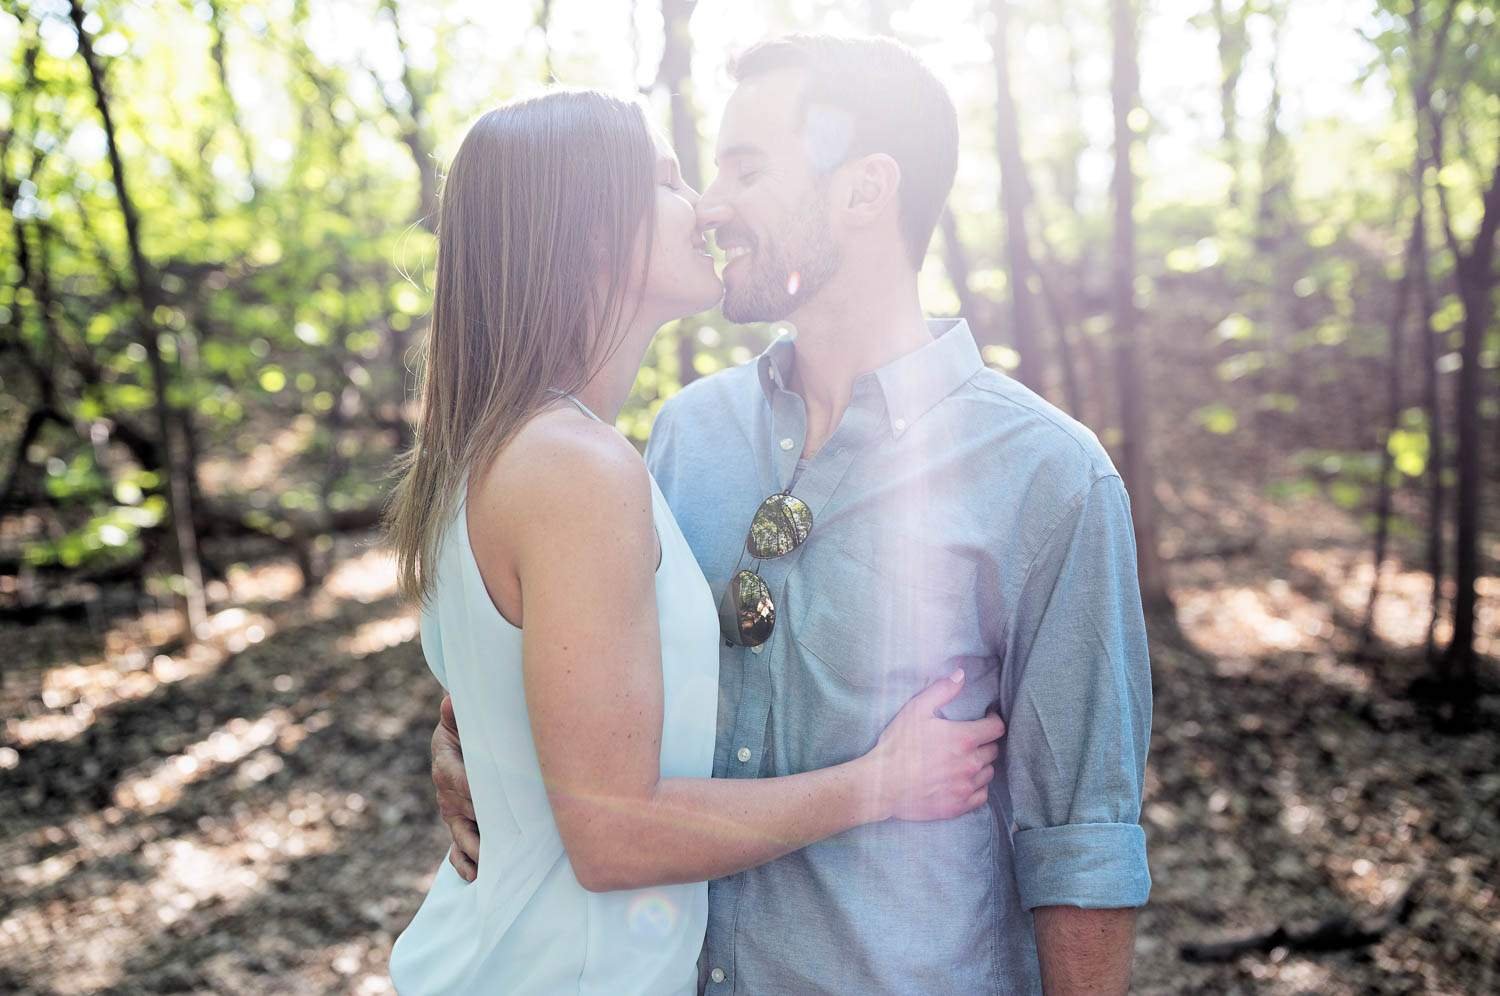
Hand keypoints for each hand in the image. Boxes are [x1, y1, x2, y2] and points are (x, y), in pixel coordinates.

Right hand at [432, 694, 479, 880]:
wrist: (457, 741)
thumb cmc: (463, 728)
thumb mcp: (458, 719)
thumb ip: (455, 712)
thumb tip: (450, 700)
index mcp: (446, 767)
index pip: (460, 784)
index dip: (475, 795)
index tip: (492, 805)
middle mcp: (447, 795)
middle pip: (466, 815)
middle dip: (485, 828)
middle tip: (506, 842)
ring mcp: (453, 813)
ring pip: (461, 837)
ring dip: (475, 853)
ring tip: (489, 868)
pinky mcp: (460, 825)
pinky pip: (457, 849)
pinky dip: (463, 864)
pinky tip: (475, 876)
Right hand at [866, 669, 1004, 821]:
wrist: (882, 785)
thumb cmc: (897, 745)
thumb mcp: (915, 710)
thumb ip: (942, 691)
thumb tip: (961, 674)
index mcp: (964, 739)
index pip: (997, 728)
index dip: (993, 720)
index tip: (986, 717)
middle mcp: (971, 764)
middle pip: (994, 750)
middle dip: (985, 741)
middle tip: (972, 738)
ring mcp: (966, 787)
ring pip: (988, 773)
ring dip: (981, 764)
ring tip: (967, 759)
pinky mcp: (959, 806)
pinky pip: (981, 795)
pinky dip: (977, 787)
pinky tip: (964, 780)